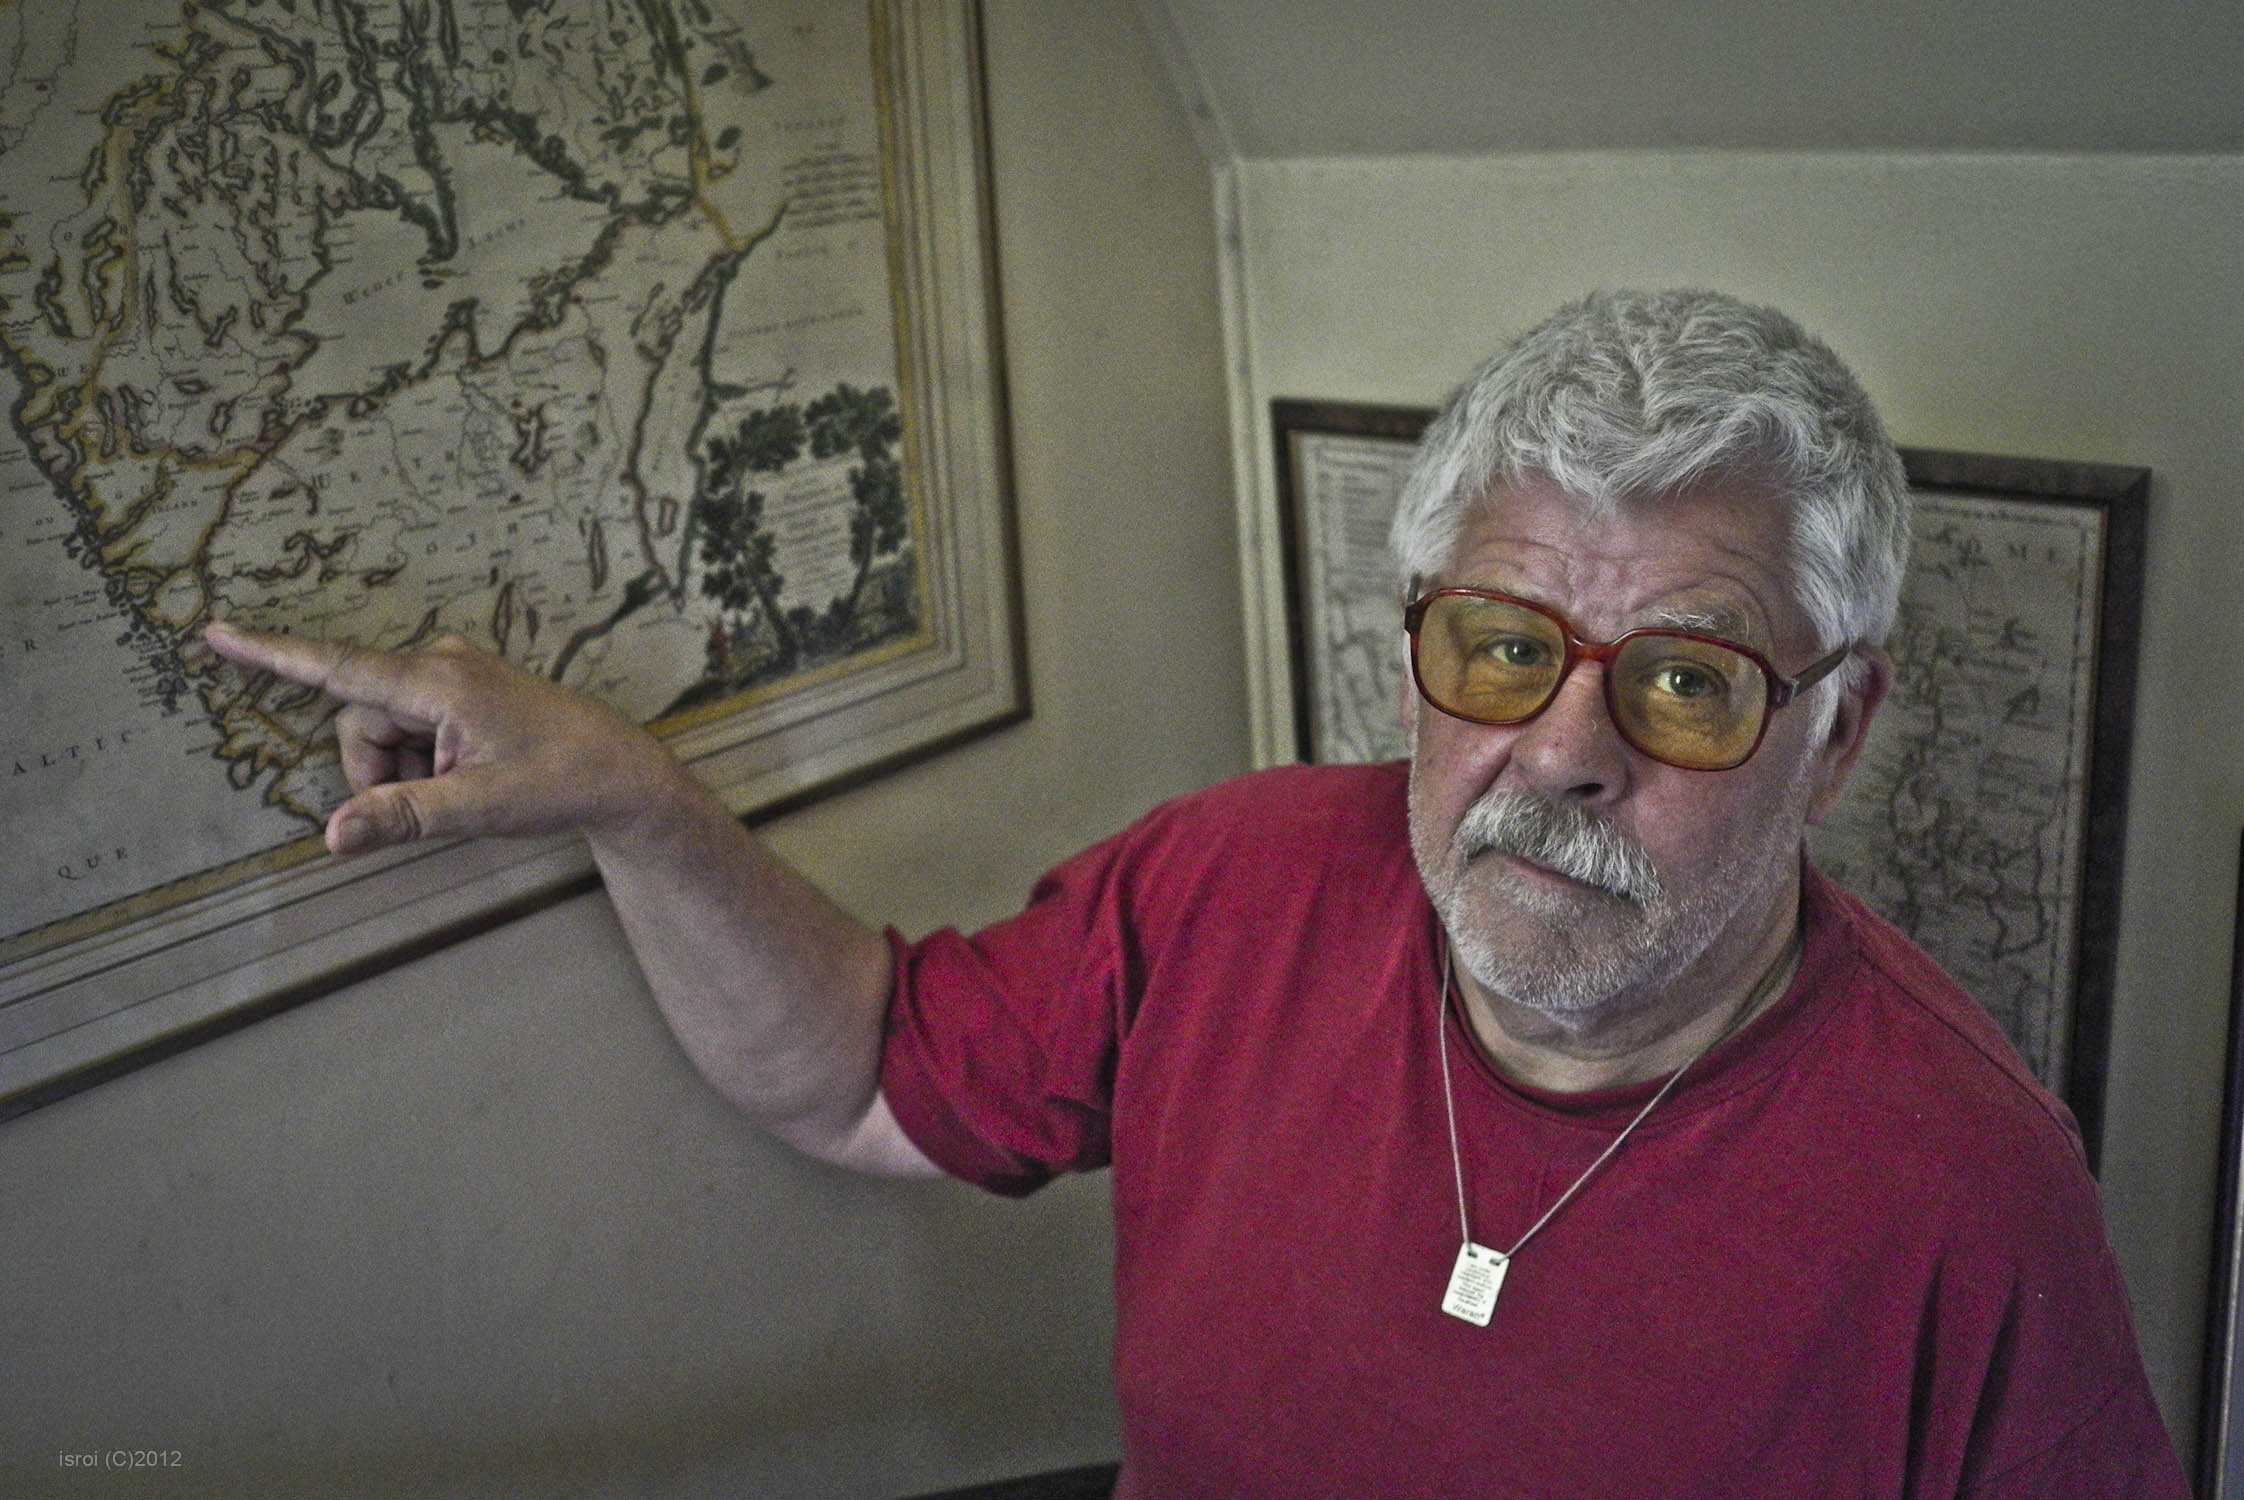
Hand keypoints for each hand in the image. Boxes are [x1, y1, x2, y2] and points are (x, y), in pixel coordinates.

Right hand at [202, 622, 683, 855]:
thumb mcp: (479, 808)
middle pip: (359, 719)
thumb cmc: (561, 782)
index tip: (217, 632)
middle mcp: (439, 664)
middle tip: (435, 798)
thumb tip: (332, 835)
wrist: (620, 774)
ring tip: (462, 787)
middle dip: (377, 770)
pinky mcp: (461, 691)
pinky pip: (410, 727)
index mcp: (439, 682)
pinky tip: (467, 774)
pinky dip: (422, 761)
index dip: (273, 654)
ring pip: (382, 728)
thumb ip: (402, 816)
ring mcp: (452, 675)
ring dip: (403, 769)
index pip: (338, 667)